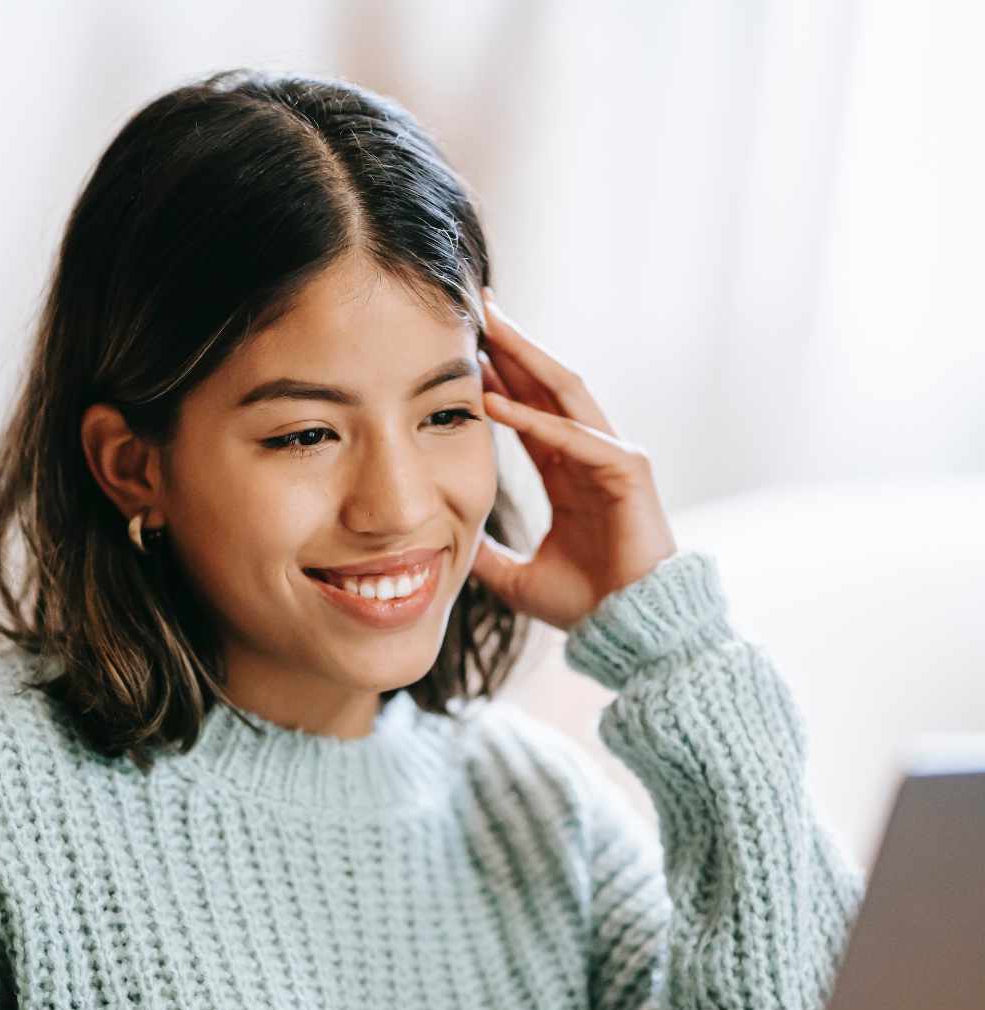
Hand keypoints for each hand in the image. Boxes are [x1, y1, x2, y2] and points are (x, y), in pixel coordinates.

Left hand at [471, 287, 677, 630]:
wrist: (631, 632)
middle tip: (478, 305)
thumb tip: (449, 553)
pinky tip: (496, 401)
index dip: (499, 378)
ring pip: (565, 393)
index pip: (531, 411)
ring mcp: (613, 459)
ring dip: (525, 358)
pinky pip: (574, 437)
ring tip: (488, 326)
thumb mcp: (518, 579)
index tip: (463, 348)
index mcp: (570, 475)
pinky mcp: (628, 472)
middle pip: (548, 386)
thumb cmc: (588, 607)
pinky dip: (535, 419)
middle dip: (513, 345)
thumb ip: (488, 558)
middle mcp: (593, 457)